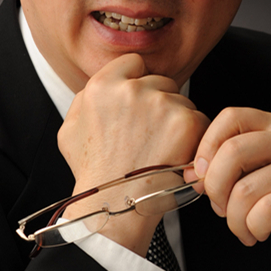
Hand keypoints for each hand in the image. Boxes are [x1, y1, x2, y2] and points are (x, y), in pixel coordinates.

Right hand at [57, 53, 208, 254]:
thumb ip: (85, 98)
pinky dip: (194, 137)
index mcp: (102, 85)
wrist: (115, 208)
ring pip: (181, 101)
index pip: (134, 62)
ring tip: (160, 149)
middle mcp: (132, 89)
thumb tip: (105, 84)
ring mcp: (161, 104)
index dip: (137, 81)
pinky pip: (199, 119)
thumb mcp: (70, 129)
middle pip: (161, 81)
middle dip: (159, 102)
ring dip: (177, 119)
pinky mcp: (186, 122)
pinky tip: (177, 154)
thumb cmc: (94, 172)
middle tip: (149, 134)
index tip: (138, 103)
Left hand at [187, 107, 270, 270]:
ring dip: (233, 218)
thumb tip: (194, 172)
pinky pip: (266, 211)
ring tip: (242, 227)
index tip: (200, 173)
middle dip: (214, 187)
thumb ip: (232, 164)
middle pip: (232, 151)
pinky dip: (252, 228)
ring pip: (245, 190)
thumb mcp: (263, 171)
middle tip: (219, 207)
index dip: (206, 145)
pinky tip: (257, 232)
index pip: (230, 117)